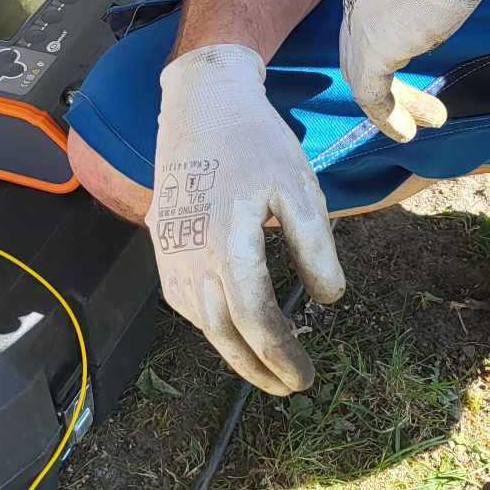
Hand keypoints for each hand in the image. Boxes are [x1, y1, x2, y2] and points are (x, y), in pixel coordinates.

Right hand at [149, 43, 344, 394]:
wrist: (199, 103)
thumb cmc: (255, 141)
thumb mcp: (299, 188)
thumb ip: (316, 248)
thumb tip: (329, 300)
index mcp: (228, 243)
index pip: (256, 320)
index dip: (281, 356)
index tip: (305, 377)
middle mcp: (190, 255)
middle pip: (223, 333)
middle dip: (257, 369)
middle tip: (290, 386)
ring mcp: (169, 251)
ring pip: (198, 322)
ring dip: (231, 351)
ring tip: (264, 366)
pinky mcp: (161, 242)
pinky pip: (183, 300)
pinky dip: (208, 324)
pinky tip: (229, 327)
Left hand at [340, 0, 489, 141]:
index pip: (365, 22)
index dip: (381, 48)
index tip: (406, 65)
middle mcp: (356, 2)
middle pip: (358, 53)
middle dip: (382, 83)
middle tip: (408, 104)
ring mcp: (360, 26)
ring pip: (365, 78)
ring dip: (394, 106)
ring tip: (423, 124)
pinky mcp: (373, 51)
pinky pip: (372, 96)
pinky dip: (387, 118)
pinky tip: (406, 133)